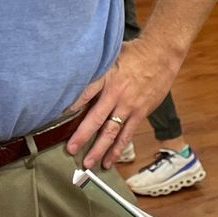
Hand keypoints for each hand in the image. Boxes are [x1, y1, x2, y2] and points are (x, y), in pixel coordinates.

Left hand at [66, 39, 180, 169]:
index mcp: (106, 76)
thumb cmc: (134, 52)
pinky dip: (118, 149)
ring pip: (111, 132)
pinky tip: (110, 160)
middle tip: (70, 150)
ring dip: (99, 149)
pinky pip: (127, 135)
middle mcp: (116, 94)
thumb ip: (96, 69)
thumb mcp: (110, 55)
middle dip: (82, 136)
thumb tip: (76, 77)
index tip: (55, 119)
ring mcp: (129, 105)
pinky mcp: (140, 113)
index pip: (84, 93)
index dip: (70, 107)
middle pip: (95, 119)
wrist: (162, 54)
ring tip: (88, 163)